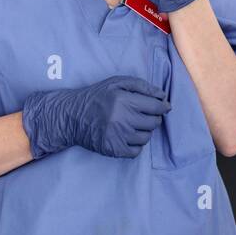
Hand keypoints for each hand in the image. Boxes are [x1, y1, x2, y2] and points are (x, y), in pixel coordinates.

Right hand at [22, 75, 170, 159]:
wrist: (72, 116)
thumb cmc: (98, 96)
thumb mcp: (118, 83)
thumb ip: (142, 86)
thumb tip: (163, 96)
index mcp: (124, 100)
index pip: (156, 107)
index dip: (163, 107)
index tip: (163, 107)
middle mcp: (122, 119)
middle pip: (154, 123)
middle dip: (153, 118)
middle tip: (143, 115)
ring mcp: (117, 136)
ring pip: (146, 137)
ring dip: (144, 131)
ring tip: (133, 124)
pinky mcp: (113, 149)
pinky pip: (136, 151)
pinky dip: (135, 145)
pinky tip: (127, 136)